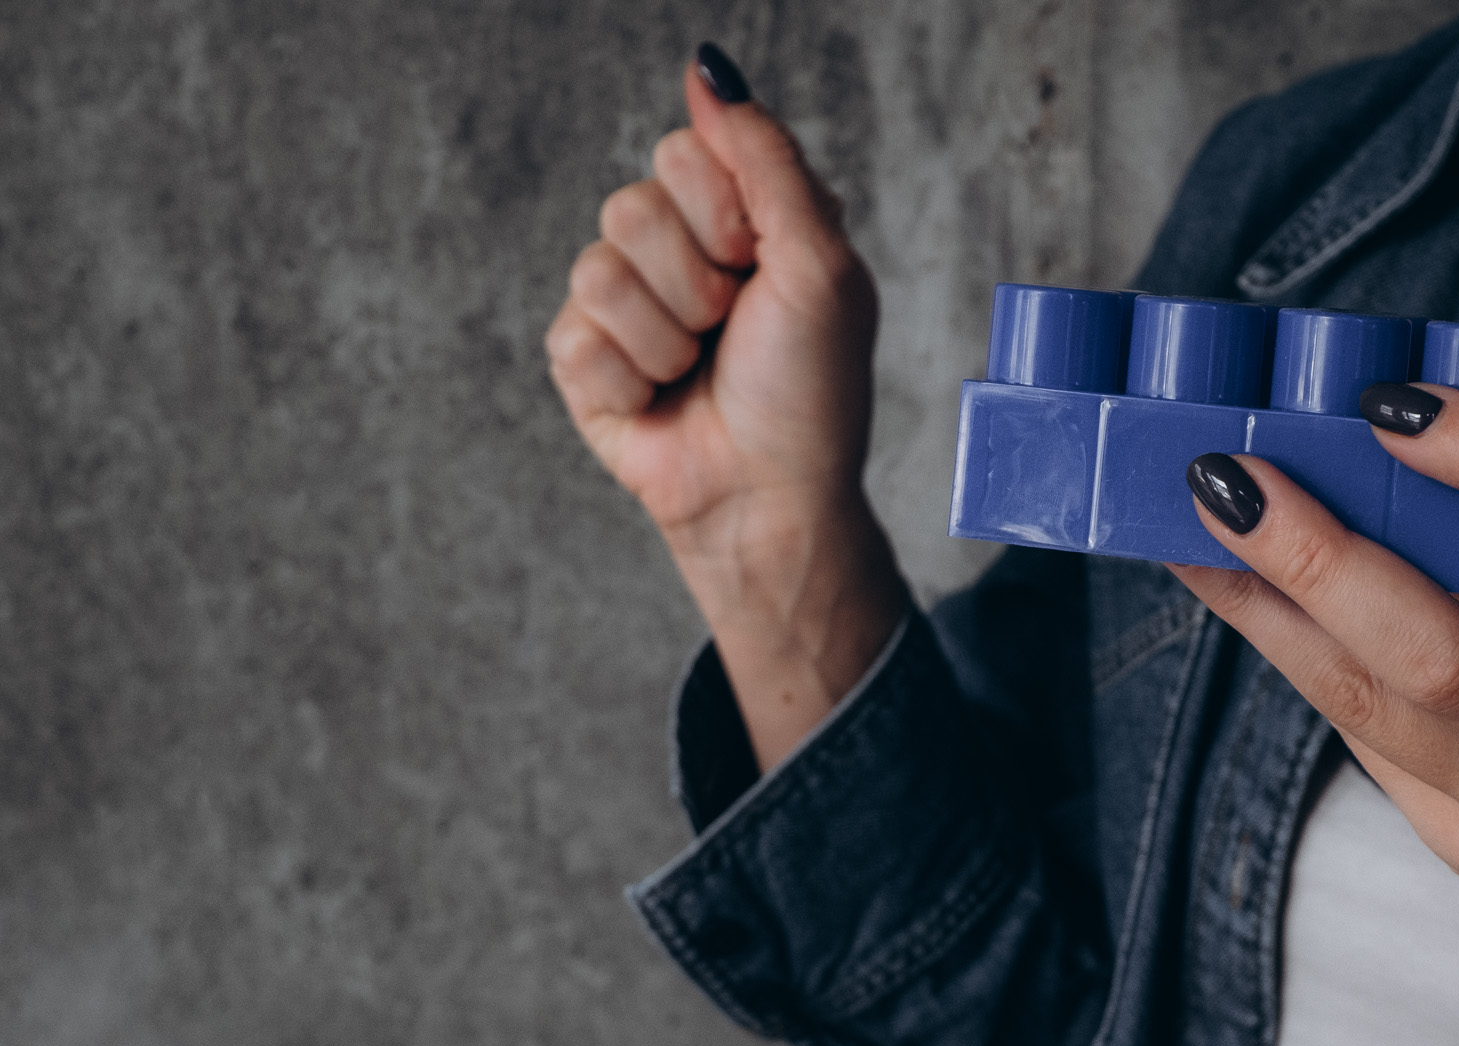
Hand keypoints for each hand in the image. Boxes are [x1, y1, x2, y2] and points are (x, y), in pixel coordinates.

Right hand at [546, 48, 902, 766]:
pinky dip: (629, 379)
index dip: (719, 210)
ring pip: (596, 268)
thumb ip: (765, 157)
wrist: (770, 497)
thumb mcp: (818, 263)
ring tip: (700, 371)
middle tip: (732, 327)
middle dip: (694, 277)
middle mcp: (680, 254)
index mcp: (740, 220)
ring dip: (665, 335)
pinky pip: (572, 335)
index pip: (684, 151)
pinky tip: (662, 404)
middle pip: (631, 203)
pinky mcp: (585, 364)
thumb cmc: (810, 391)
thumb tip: (707, 67)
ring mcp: (626, 309)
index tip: (757, 264)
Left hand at [1172, 388, 1458, 1045]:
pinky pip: (1362, 735)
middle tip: (1229, 473)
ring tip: (1194, 526)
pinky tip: (1242, 595)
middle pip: (1441, 651)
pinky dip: (1296, 653)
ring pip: (1367, 700)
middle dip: (1318, 554)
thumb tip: (1385, 452)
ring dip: (1266, 603)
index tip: (1394, 405)